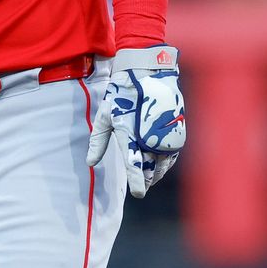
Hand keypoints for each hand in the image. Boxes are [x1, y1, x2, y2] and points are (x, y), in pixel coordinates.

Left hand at [86, 45, 185, 197]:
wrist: (148, 74)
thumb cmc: (122, 95)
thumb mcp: (105, 115)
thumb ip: (98, 141)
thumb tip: (90, 163)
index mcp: (131, 134)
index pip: (135, 165)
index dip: (137, 181)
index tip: (138, 194)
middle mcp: (150, 138)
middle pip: (151, 168)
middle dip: (146, 179)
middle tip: (142, 187)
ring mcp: (166, 135)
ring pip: (164, 164)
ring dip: (157, 173)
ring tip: (151, 179)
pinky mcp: (176, 131)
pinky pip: (173, 154)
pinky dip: (167, 163)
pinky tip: (161, 165)